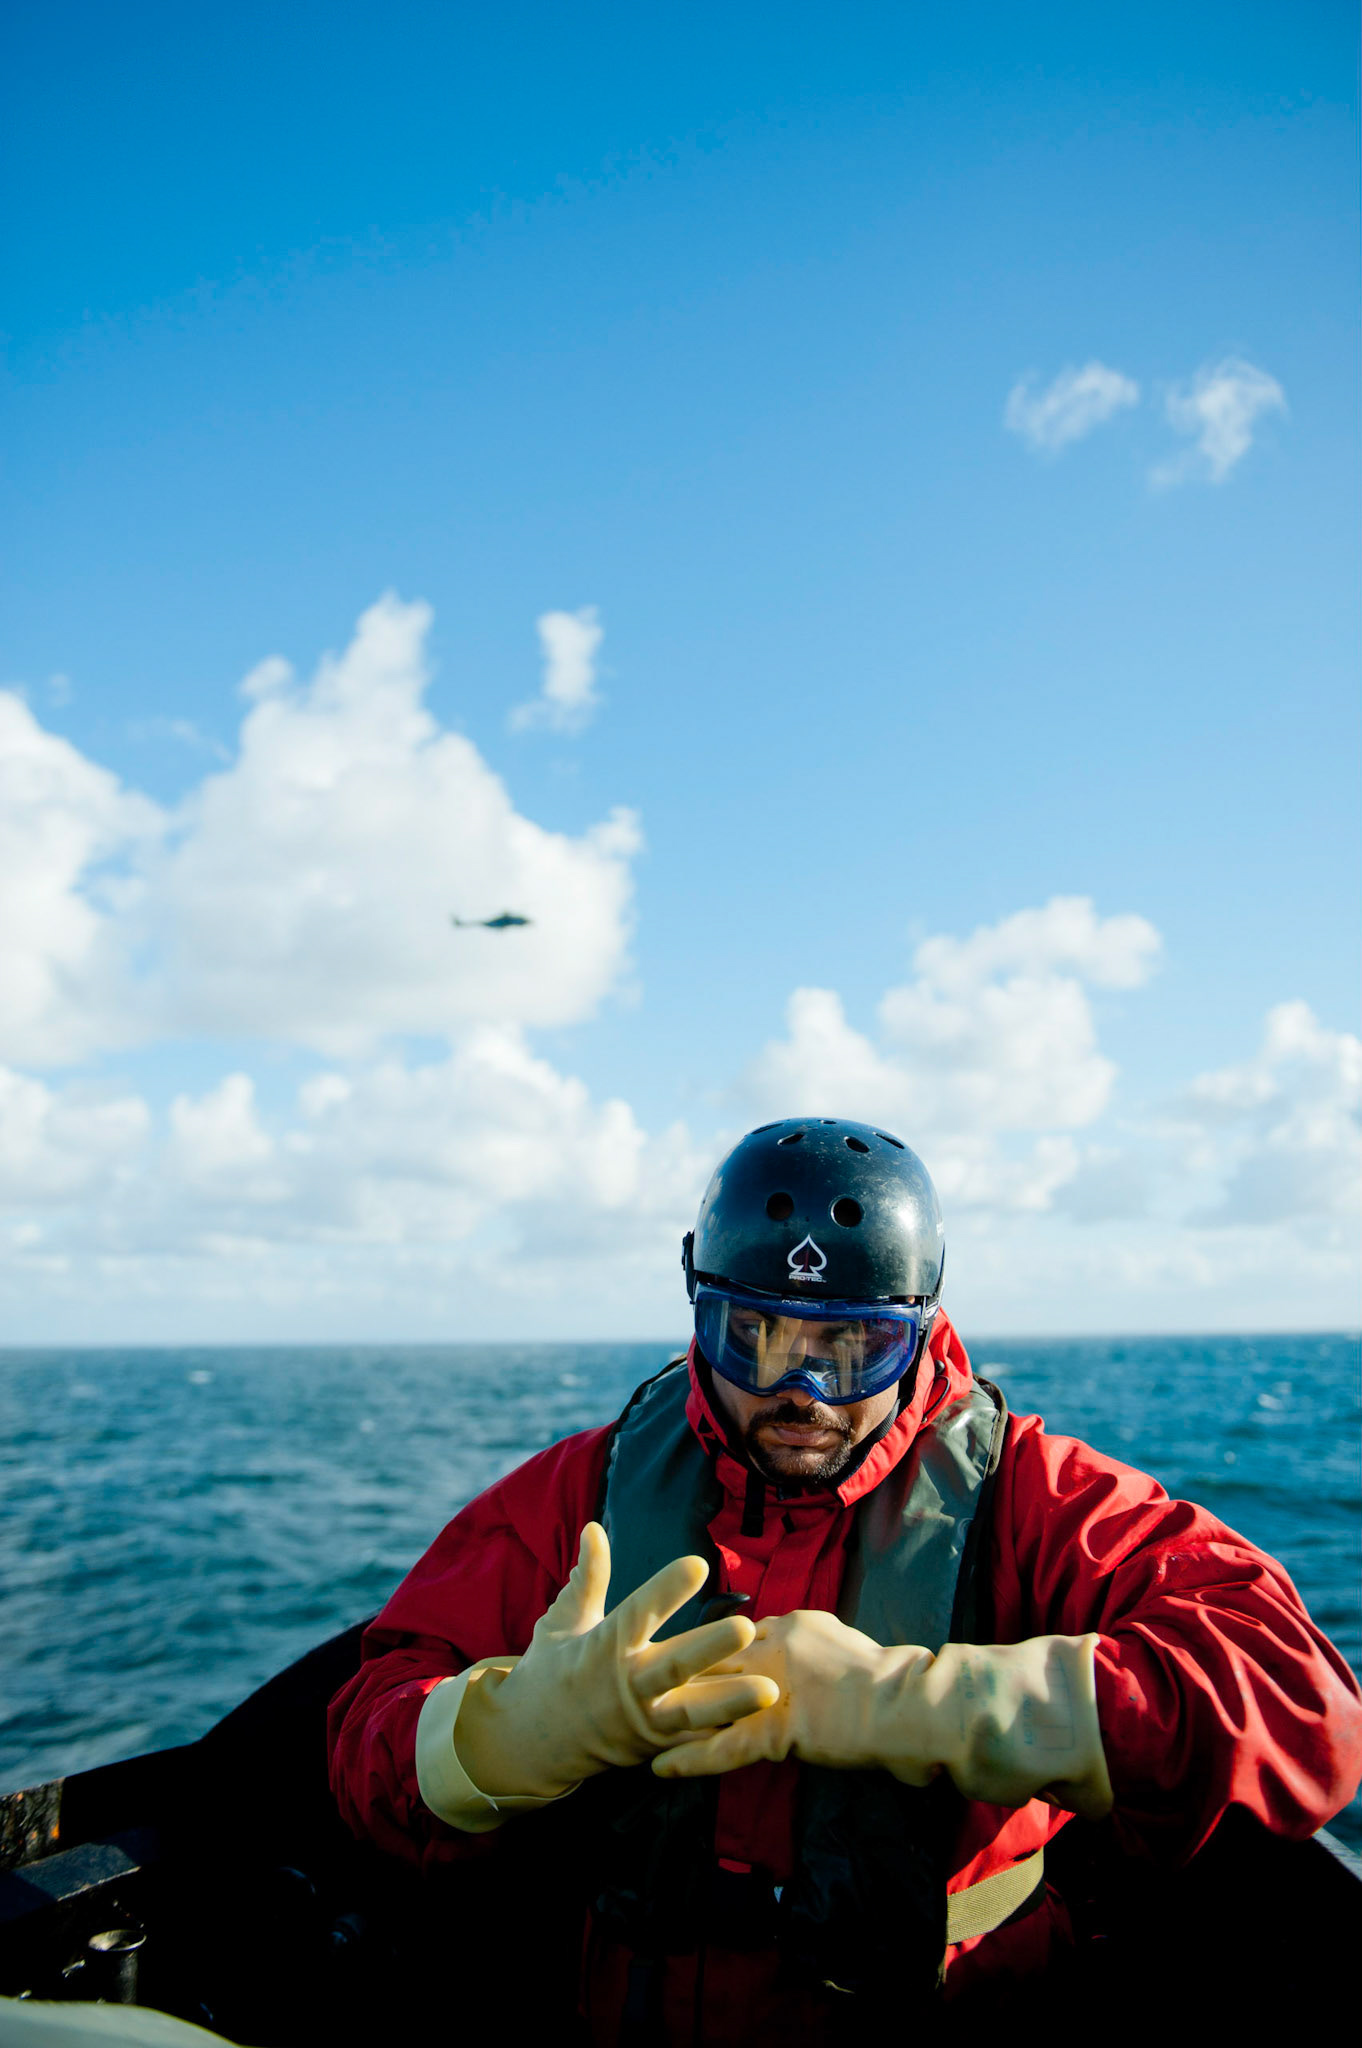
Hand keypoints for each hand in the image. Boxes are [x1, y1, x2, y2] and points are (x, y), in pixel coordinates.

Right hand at [452, 1522, 779, 1799]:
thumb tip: (594, 1528)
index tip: (697, 1565)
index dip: (667, 1590)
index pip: (638, 1613)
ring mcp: (641, 1721)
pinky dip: (723, 1737)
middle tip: (745, 1628)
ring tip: (771, 1690)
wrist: (531, 1743)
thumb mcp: (562, 1621)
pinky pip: (693, 1744)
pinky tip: (762, 1726)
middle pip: (673, 1666)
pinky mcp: (654, 1748)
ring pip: (691, 1713)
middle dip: (709, 1649)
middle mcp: (625, 1684)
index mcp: (602, 1647)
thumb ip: (587, 1578)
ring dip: (731, 1702)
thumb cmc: (551, 1671)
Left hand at [651, 1609, 930, 1775]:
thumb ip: (816, 1649)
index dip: (710, 1651)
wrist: (910, 1703)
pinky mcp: (777, 1727)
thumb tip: (810, 1656)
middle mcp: (774, 1646)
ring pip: (709, 1701)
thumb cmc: (893, 1682)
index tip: (683, 1659)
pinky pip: (724, 1746)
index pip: (738, 1635)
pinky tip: (660, 1769)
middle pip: (712, 1659)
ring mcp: (772, 1686)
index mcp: (792, 1625)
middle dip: (677, 1676)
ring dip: (671, 1717)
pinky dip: (690, 1759)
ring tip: (635, 1730)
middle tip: (639, 1689)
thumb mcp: (845, 1646)